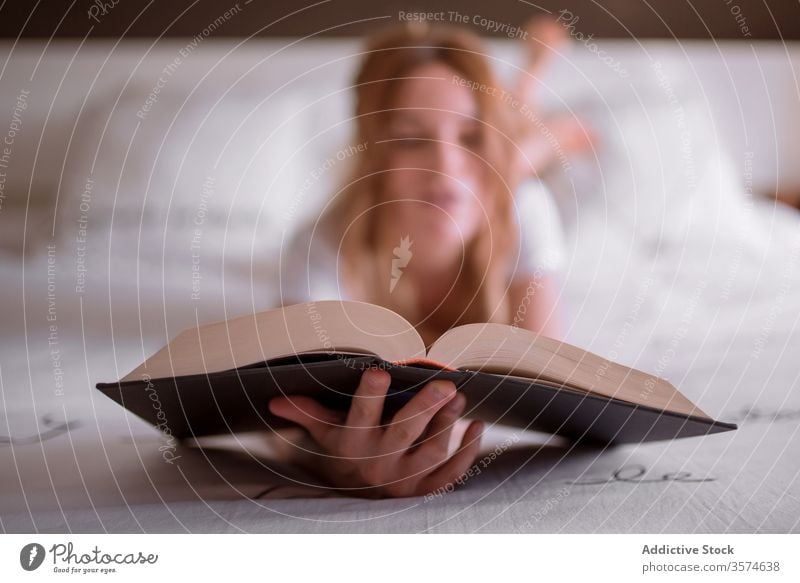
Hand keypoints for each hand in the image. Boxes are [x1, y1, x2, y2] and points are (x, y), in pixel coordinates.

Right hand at [268, 367, 483, 497]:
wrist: (360, 499)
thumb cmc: (345, 452)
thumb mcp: (325, 434)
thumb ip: (305, 413)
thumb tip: (274, 400)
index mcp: (354, 443)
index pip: (360, 417)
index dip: (369, 396)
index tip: (380, 371)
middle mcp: (380, 463)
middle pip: (404, 433)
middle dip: (425, 408)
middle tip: (445, 383)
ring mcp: (406, 478)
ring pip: (430, 452)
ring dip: (447, 426)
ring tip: (459, 399)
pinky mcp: (426, 488)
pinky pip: (450, 474)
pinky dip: (467, 453)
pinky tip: (477, 427)